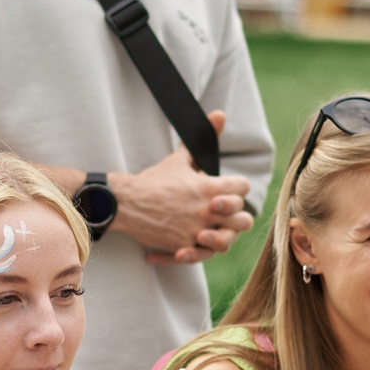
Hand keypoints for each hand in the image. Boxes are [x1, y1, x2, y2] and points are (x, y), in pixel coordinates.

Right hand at [113, 111, 256, 263]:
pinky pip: (201, 255)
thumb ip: (203, 140)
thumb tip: (219, 114)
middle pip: (243, 220)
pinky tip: (187, 245)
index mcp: (209, 187)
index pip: (242, 188)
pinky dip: (195, 253)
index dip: (237, 188)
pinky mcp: (183, 246)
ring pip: (227, 242)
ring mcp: (196, 230)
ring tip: (208, 231)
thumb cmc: (154, 180)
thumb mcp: (181, 158)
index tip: (225, 190)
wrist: (126, 202)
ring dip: (222, 237)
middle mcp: (207, 211)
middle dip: (235, 216)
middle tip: (220, 213)